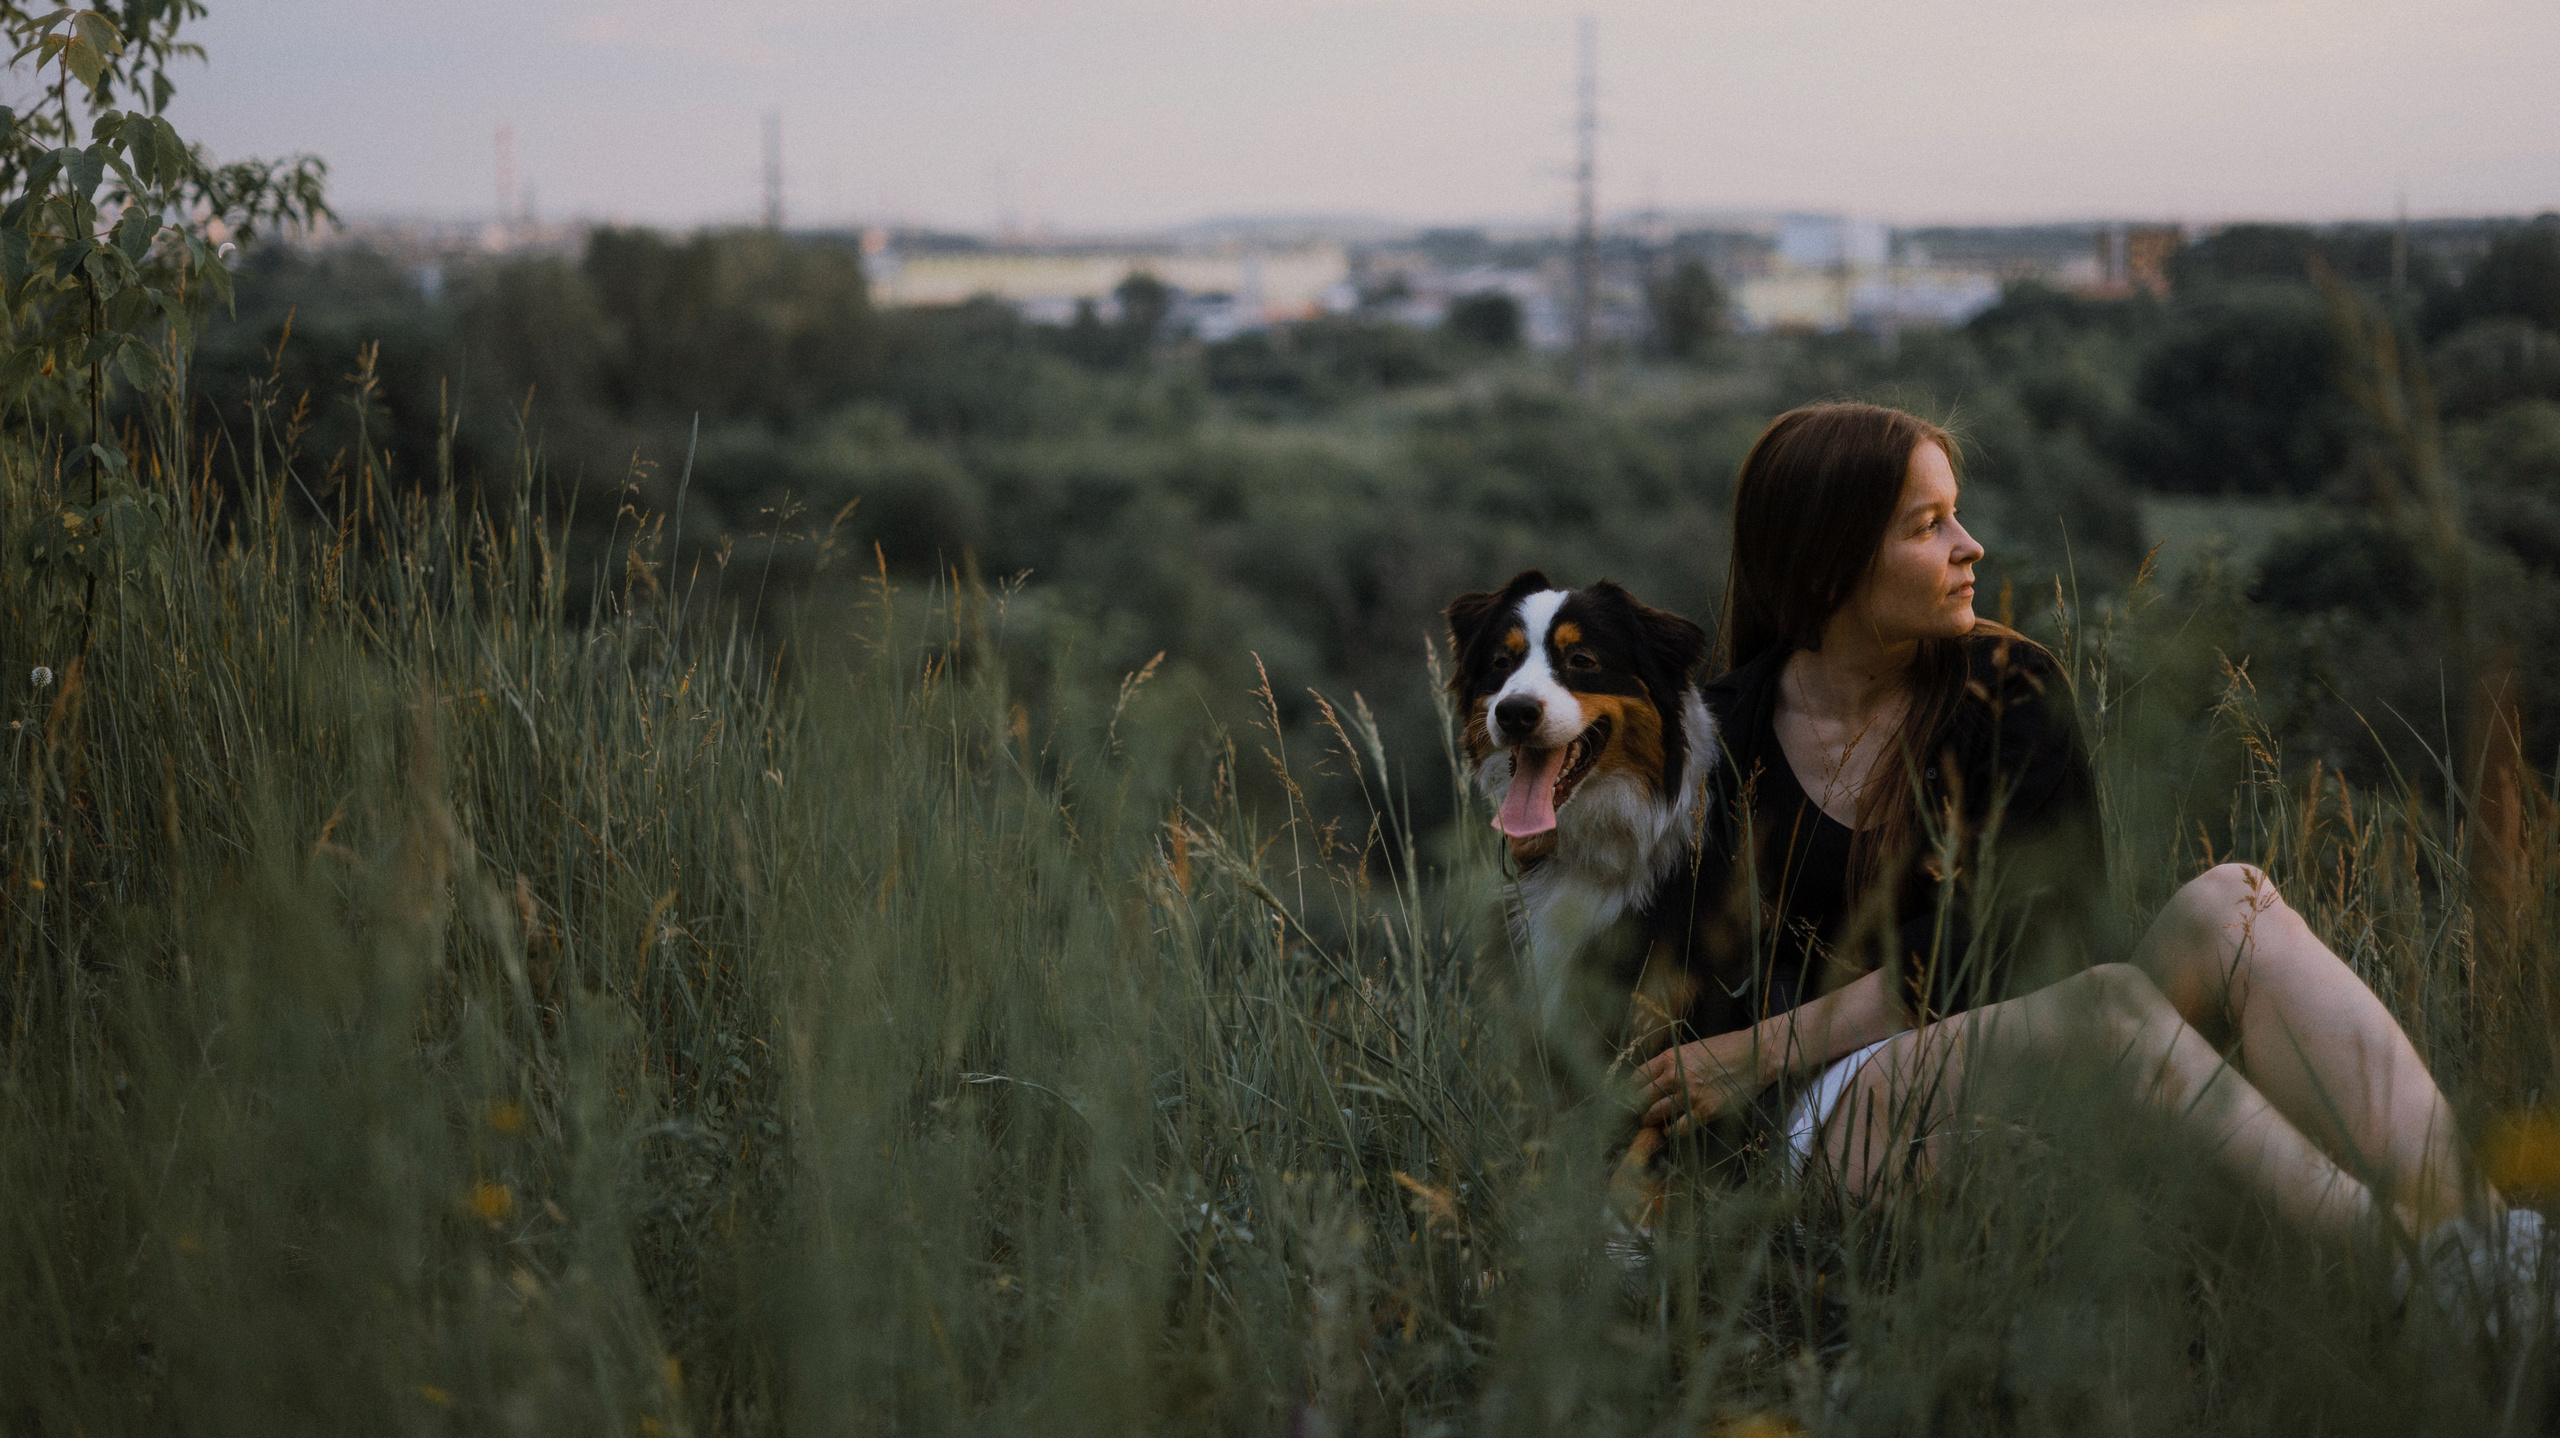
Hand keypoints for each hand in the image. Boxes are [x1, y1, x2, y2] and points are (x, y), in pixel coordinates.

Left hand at [1636, 1028, 1769, 1132]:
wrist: (1756, 1055)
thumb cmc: (1726, 1049)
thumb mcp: (1691, 1049)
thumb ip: (1671, 1063)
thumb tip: (1653, 1080)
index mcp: (1669, 1057)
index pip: (1637, 1077)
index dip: (1629, 1090)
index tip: (1625, 1097)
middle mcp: (1674, 1076)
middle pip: (1642, 1098)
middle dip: (1635, 1107)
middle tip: (1633, 1114)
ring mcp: (1689, 1095)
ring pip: (1656, 1114)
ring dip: (1650, 1121)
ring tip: (1649, 1123)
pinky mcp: (1705, 1111)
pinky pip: (1679, 1128)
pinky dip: (1671, 1131)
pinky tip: (1670, 1130)